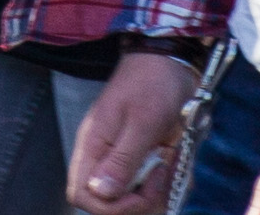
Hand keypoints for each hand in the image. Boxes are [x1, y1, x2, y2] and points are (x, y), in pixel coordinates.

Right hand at [73, 50, 195, 214]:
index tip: (140, 192)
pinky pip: (153, 188)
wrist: (171, 60)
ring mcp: (125, 159)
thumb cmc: (153, 83)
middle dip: (142, 201)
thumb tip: (99, 194)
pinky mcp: (143, 159)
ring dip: (160, 192)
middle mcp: (105, 158)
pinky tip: (178, 160)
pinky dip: (170, 182)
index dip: (110, 206)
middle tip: (162, 173)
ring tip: (173, 161)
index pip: (82, 195)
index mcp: (94, 147)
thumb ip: (122, 160)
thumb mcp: (142, 122)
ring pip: (135, 200)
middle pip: (110, 204)